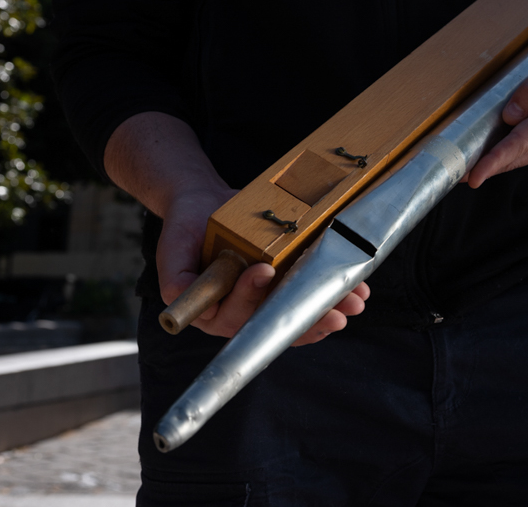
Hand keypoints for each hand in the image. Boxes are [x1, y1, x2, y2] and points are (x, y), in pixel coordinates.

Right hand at [157, 186, 368, 341]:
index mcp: (211, 310)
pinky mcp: (280, 288)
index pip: (233, 314)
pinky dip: (329, 298)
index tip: (265, 272)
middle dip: (304, 315)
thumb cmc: (187, 226)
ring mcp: (262, 301)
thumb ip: (174, 275)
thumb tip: (177, 297)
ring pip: (295, 315)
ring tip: (353, 303)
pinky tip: (354, 293)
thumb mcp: (174, 244)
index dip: (250, 298)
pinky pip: (303, 301)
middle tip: (333, 309)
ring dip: (327, 311)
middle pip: (272, 321)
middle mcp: (238, 313)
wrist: (204, 206)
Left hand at [466, 47, 527, 187]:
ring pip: (521, 159)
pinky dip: (508, 157)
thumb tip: (510, 115)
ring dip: (495, 165)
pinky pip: (527, 153)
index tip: (475, 176)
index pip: (521, 143)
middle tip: (455, 176)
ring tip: (466, 170)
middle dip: (486, 168)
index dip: (495, 161)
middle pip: (517, 157)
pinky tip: (490, 156)